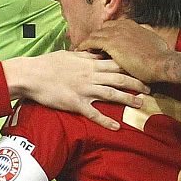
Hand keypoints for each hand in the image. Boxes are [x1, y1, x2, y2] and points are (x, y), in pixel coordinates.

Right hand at [2, 50, 145, 130]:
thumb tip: (93, 53)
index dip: (131, 66)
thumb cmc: (47, 63)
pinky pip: (94, 114)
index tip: (142, 69)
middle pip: (119, 78)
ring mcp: (84, 89)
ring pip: (111, 94)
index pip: (115, 63)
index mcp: (89, 63)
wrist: (31, 75)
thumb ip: (84, 55)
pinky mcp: (76, 103)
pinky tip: (116, 127)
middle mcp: (90, 75)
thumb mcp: (68, 55)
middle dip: (136, 83)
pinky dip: (106, 121)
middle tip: (149, 89)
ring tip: (140, 104)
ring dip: (128, 99)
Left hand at [78, 19, 172, 82]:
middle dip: (96, 36)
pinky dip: (84, 45)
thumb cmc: (160, 57)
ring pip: (95, 34)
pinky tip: (79, 51)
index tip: (103, 41)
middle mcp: (123, 25)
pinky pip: (91, 41)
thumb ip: (146, 38)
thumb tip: (146, 39)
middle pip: (103, 28)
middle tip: (90, 46)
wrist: (162, 63)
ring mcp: (116, 33)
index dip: (108, 33)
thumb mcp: (154, 42)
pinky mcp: (110, 43)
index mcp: (133, 25)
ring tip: (81, 49)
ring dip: (88, 41)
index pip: (114, 26)